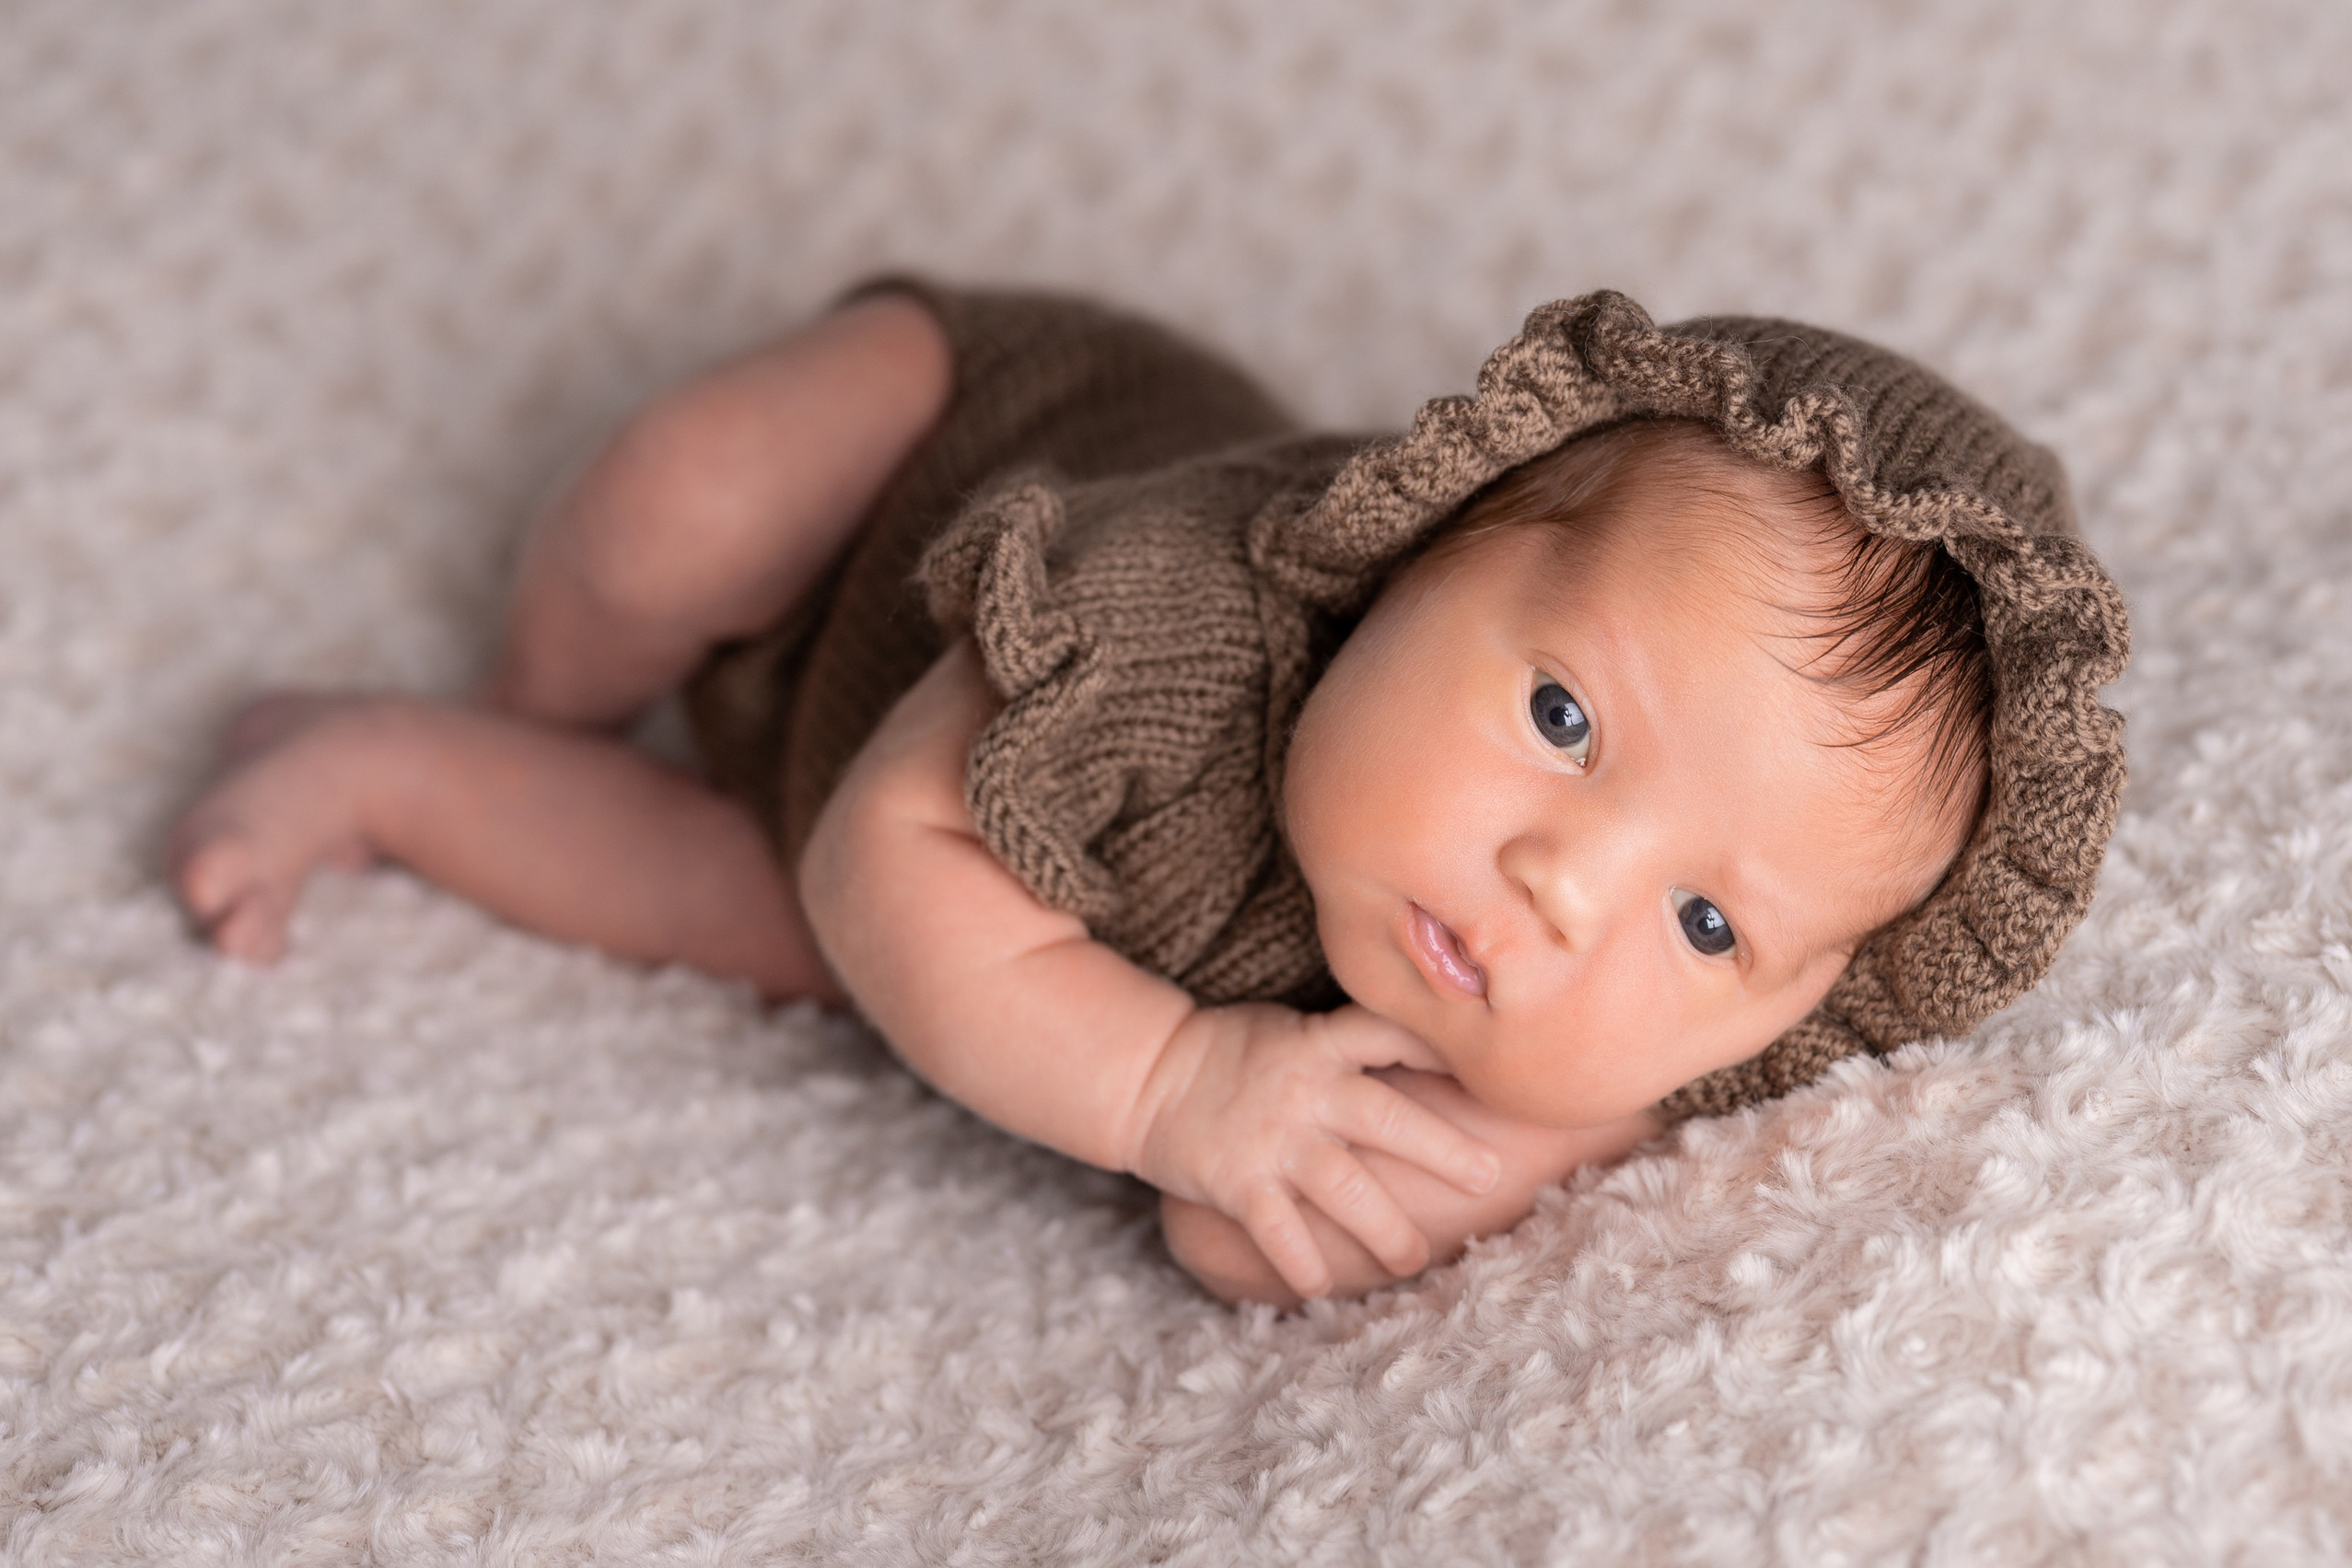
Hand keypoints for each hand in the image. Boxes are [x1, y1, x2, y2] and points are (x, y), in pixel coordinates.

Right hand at [1126, 1004, 1502, 1299]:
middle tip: (1489, 1178)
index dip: (1439, 1049)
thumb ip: (1348, 1046)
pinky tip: (1322, 1289)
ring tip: (1414, 1261)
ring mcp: (1273, 1139)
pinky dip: (1303, 1264)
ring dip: (1387, 1230)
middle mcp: (1306, 1090)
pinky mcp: (1239, 1182)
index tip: (1490, 1074)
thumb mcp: (1293, 1029)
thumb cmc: (1233, 1051)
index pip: (1389, 1036)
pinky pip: (1280, 1231)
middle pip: (1387, 1119)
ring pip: (1346, 1188)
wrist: (1147, 1076)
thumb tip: (1430, 1057)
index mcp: (1321, 1044)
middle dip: (1443, 1150)